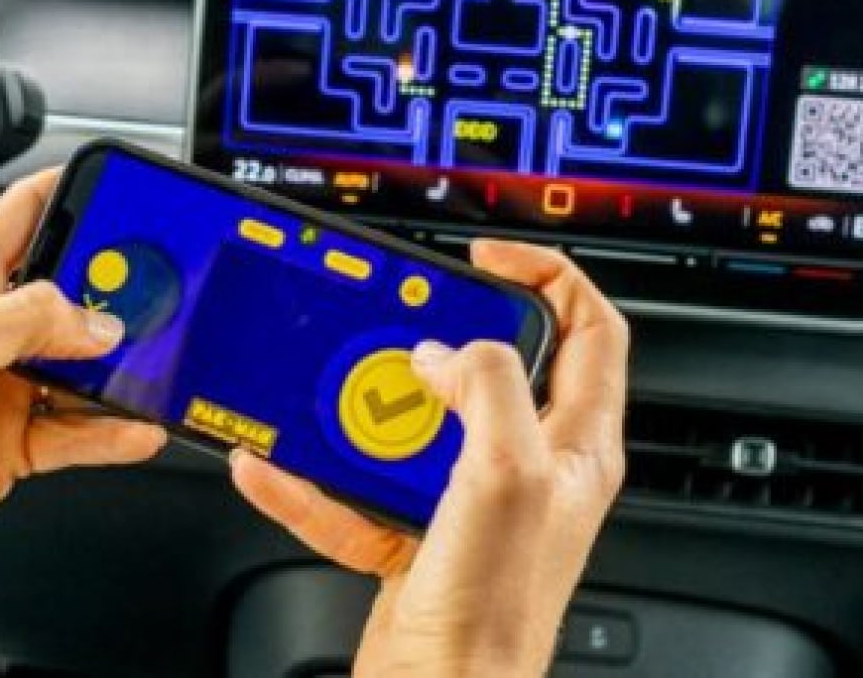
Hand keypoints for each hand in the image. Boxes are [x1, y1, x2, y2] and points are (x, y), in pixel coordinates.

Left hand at [0, 171, 166, 620]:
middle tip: (167, 293)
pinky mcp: (3, 444)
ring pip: (77, 366)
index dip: (77, 194)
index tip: (130, 193)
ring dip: (119, 368)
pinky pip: (71, 430)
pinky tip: (137, 428)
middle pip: (65, 292)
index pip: (25, 213)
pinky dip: (107, 431)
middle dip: (115, 291)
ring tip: (164, 365)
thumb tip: (94, 320)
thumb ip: (29, 320)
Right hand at [231, 240, 628, 676]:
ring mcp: (467, 503)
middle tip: (394, 314)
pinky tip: (273, 468)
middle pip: (490, 367)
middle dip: (433, 337)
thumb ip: (488, 386)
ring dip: (359, 408)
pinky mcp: (412, 537)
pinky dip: (308, 481)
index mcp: (576, 445)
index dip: (547, 275)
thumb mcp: (508, 471)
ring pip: (410, 425)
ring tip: (329, 393)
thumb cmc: (495, 611)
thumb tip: (445, 352)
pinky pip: (352, 490)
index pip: (589, 330)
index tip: (486, 252)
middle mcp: (529, 468)